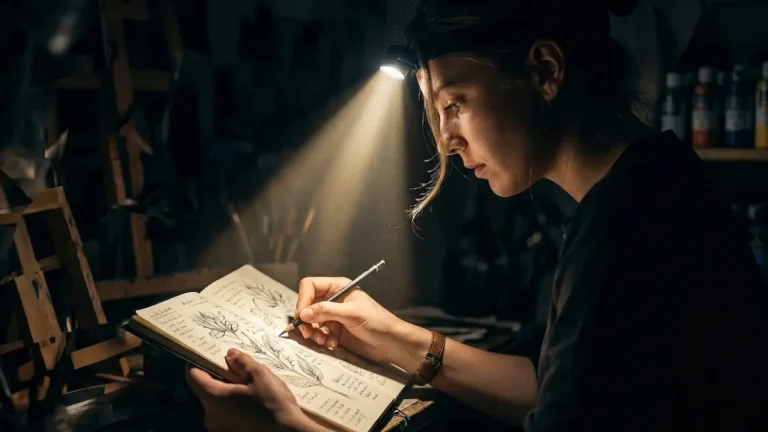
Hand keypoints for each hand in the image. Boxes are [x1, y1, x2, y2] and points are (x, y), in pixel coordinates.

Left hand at [186, 348, 323, 431]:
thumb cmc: (272, 404)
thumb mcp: (260, 375)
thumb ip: (242, 362)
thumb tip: (230, 354)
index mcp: (214, 398)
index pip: (193, 377)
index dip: (196, 363)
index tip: (205, 355)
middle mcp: (210, 416)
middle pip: (205, 391)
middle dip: (217, 378)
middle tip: (235, 369)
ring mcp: (218, 429)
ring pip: (216, 404)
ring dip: (226, 393)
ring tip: (247, 387)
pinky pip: (224, 416)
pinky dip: (232, 406)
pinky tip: (250, 403)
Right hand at [294, 277, 431, 371]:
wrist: (391, 343)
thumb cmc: (376, 322)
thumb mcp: (351, 313)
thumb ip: (327, 311)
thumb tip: (303, 313)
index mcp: (338, 287)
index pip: (310, 286)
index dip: (303, 299)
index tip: (302, 315)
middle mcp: (333, 299)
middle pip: (307, 305)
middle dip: (306, 320)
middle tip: (308, 334)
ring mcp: (332, 316)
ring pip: (310, 321)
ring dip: (313, 332)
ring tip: (324, 341)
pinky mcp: (334, 331)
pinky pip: (318, 333)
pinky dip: (321, 339)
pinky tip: (332, 344)